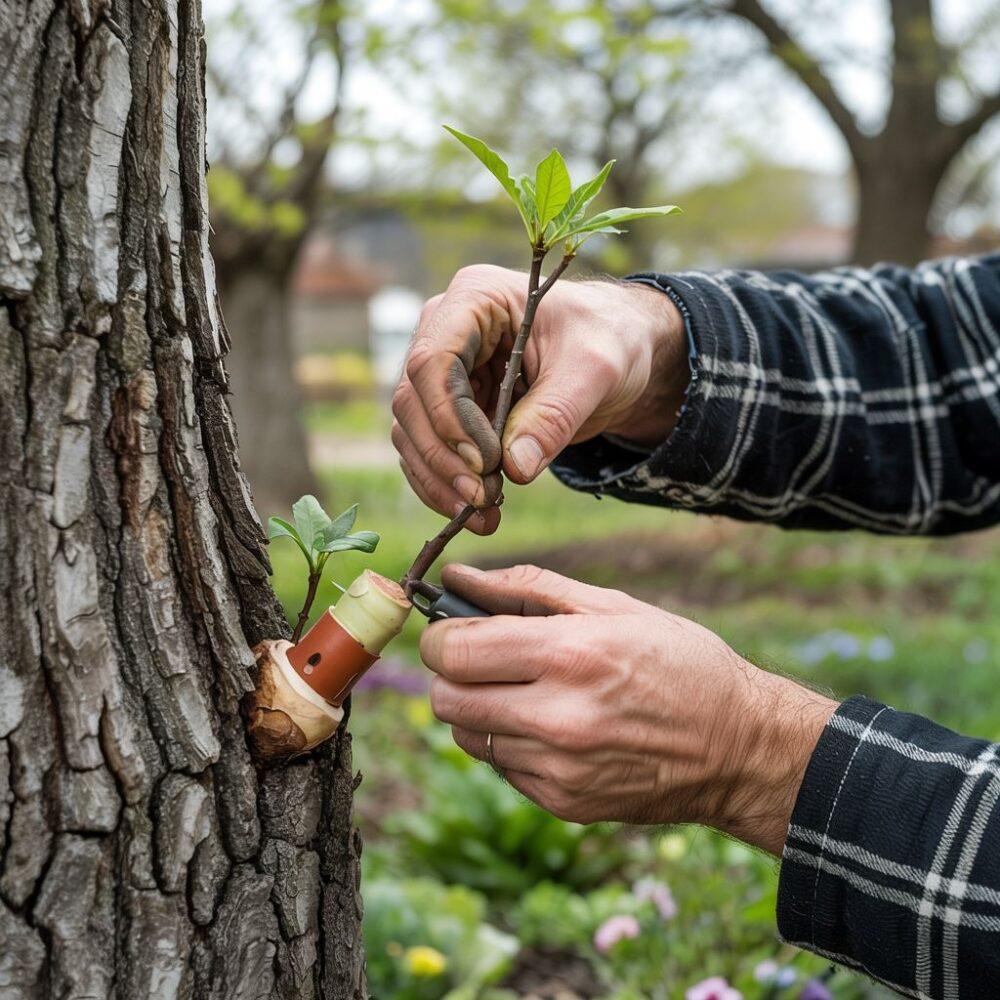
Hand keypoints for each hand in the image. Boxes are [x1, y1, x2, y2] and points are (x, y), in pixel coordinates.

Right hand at [392, 265, 687, 533]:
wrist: (616, 351)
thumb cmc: (608, 340)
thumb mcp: (595, 370)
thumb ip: (555, 414)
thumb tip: (515, 469)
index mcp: (475, 298)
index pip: (434, 360)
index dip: (449, 417)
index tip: (485, 463)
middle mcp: (444, 330)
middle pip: (414, 400)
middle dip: (444, 458)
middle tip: (482, 499)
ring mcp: (440, 371)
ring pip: (411, 432)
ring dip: (440, 481)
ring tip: (484, 515)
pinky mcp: (446, 408)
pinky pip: (426, 451)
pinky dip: (444, 487)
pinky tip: (476, 514)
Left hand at [420, 563, 836, 854]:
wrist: (737, 746)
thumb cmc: (678, 661)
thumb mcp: (613, 606)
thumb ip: (526, 588)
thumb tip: (458, 576)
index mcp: (570, 655)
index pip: (452, 653)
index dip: (440, 636)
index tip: (455, 630)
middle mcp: (558, 717)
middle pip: (444, 699)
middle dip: (453, 674)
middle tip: (486, 660)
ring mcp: (559, 768)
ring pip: (467, 735)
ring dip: (482, 709)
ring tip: (529, 692)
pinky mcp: (564, 802)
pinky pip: (502, 767)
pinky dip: (513, 744)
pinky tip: (555, 728)